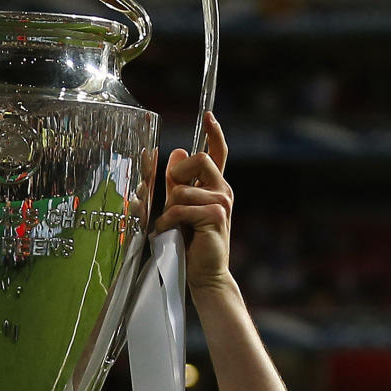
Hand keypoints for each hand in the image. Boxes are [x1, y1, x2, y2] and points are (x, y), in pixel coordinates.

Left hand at [153, 112, 231, 292]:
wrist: (204, 274)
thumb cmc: (190, 244)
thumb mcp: (180, 208)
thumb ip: (177, 183)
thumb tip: (173, 153)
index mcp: (216, 187)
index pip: (218, 153)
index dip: (214, 133)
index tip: (208, 115)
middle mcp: (223, 192)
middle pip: (199, 159)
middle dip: (178, 173)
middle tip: (172, 195)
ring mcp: (221, 204)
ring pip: (182, 190)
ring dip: (168, 209)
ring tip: (167, 226)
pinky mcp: (214, 218)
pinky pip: (179, 209)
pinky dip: (167, 222)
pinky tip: (167, 233)